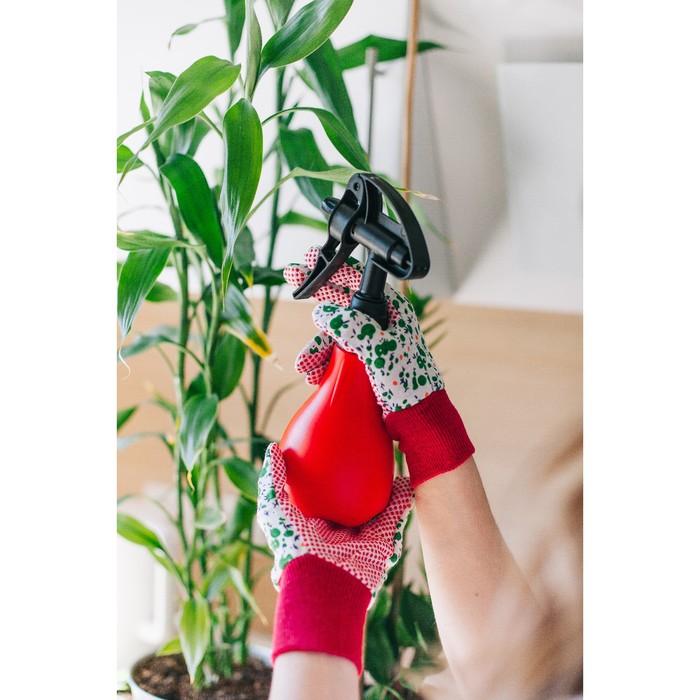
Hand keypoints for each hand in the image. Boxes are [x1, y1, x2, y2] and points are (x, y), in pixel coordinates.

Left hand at [257, 443, 412, 673]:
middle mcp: (337, 528)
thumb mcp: (274, 513)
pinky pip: (394, 515)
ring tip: (390, 456)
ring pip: (377, 503)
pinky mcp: (381, 543)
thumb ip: (272, 483)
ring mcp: (361, 536)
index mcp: (312, 521)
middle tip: (362, 448)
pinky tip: (405, 478)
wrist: (324, 587)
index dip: (323, 470)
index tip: (328, 447)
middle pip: (349, 495)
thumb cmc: (295, 548)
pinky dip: (402, 498)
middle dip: (356, 475)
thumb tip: (273, 448)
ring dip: (385, 484)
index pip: (317, 491)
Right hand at [284, 247, 443, 415]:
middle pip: (341, 303)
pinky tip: (315, 375)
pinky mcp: (362, 363)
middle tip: (293, 279)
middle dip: (317, 302)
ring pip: (333, 334)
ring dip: (317, 348)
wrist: (415, 419)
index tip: (311, 259)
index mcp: (392, 311)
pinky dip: (322, 363)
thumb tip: (321, 313)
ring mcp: (370, 343)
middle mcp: (381, 323)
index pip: (359, 281)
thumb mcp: (378, 349)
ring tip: (308, 365)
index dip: (334, 268)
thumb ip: (351, 328)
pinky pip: (334, 355)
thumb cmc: (408, 383)